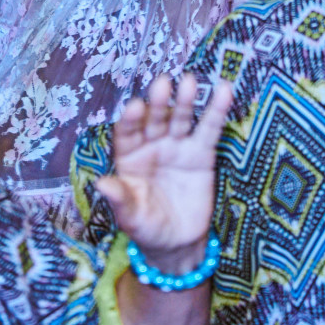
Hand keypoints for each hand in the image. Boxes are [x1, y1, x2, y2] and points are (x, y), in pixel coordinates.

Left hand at [97, 74, 233, 264]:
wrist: (177, 242)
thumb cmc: (147, 227)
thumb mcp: (132, 217)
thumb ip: (120, 199)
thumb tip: (101, 184)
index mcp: (129, 157)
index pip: (127, 133)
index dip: (131, 120)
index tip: (135, 107)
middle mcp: (152, 145)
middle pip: (155, 119)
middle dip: (159, 102)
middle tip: (163, 84)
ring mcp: (178, 146)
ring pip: (181, 118)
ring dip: (185, 100)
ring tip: (190, 82)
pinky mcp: (202, 153)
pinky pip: (210, 129)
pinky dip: (217, 110)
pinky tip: (223, 90)